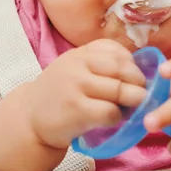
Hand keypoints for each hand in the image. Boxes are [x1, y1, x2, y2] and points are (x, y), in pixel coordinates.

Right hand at [22, 39, 145, 149]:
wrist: (28, 119)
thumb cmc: (60, 95)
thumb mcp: (76, 70)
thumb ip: (101, 66)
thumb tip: (141, 75)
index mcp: (80, 53)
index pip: (116, 50)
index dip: (132, 64)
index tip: (134, 78)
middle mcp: (77, 64)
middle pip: (121, 68)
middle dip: (138, 83)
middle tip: (141, 95)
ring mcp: (76, 86)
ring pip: (119, 89)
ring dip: (132, 101)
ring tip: (130, 108)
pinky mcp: (76, 110)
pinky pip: (110, 111)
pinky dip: (118, 117)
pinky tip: (113, 120)